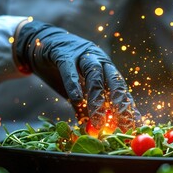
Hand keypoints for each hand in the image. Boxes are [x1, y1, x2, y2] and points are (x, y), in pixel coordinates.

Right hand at [14, 20, 140, 130]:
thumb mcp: (76, 91)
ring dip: (97, 99)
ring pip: (94, 76)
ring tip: (98, 120)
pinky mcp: (63, 53)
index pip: (121, 91)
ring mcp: (82, 55)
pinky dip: (73, 84)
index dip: (128, 109)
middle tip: (122, 126)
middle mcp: (99, 60)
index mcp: (106, 69)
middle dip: (119, 105)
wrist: (39, 42)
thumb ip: (84, 108)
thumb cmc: (61, 70)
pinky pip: (69, 69)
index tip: (133, 127)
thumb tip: (92, 130)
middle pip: (114, 82)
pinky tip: (76, 99)